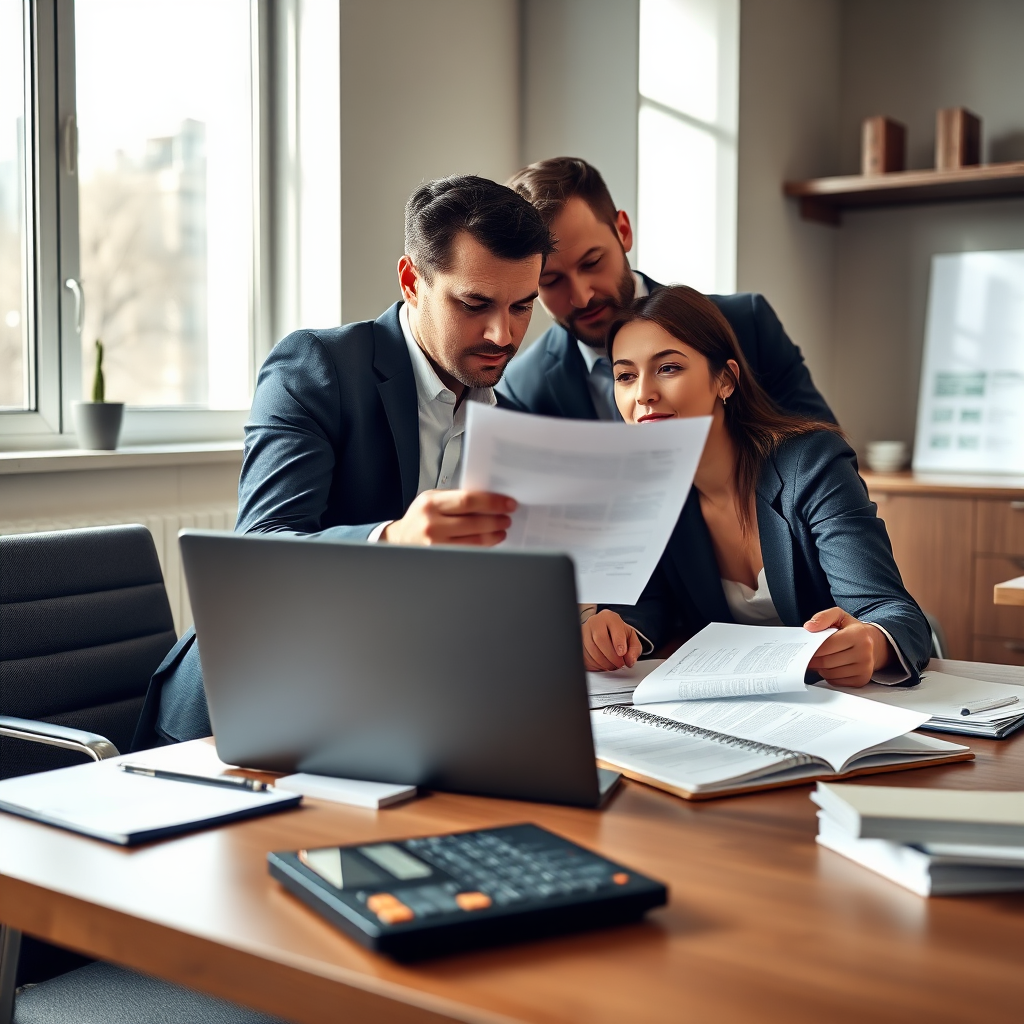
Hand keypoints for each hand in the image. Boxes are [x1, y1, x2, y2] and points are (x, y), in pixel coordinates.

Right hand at [381, 489, 515, 545]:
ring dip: (494, 534)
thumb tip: (489, 500)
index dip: (492, 502)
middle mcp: (432, 524)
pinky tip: (491, 540)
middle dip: (497, 519)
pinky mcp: (441, 557)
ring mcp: (436, 544)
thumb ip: (456, 498)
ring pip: (475, 540)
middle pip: (474, 521)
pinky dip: (484, 545)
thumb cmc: (420, 518)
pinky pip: (470, 551)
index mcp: (431, 503)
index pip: (468, 500)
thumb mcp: (432, 500)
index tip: (508, 503)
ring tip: (502, 529)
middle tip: (507, 517)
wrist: (400, 539)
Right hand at [582, 610, 641, 671]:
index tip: (622, 653)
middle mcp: (595, 622)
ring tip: (612, 665)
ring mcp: (584, 632)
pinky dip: (595, 664)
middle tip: (619, 664)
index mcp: (609, 617)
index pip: (613, 627)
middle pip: (600, 638)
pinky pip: (584, 656)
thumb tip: (630, 660)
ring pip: (591, 649)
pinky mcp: (578, 643)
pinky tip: (602, 665)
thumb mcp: (631, 637)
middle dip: (611, 656)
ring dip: (603, 662)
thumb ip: (635, 648)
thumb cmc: (617, 633)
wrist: (604, 630)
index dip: (618, 642)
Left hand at [803, 606, 893, 686]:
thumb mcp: (839, 616)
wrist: (874, 644)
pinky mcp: (861, 680)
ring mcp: (864, 668)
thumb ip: (823, 617)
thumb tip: (809, 627)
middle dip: (813, 660)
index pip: (827, 645)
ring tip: (820, 660)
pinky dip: (828, 675)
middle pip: (826, 661)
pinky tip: (831, 667)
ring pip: (830, 673)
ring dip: (820, 668)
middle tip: (808, 656)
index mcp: (858, 634)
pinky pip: (835, 681)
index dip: (812, 648)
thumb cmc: (853, 630)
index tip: (805, 648)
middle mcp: (864, 652)